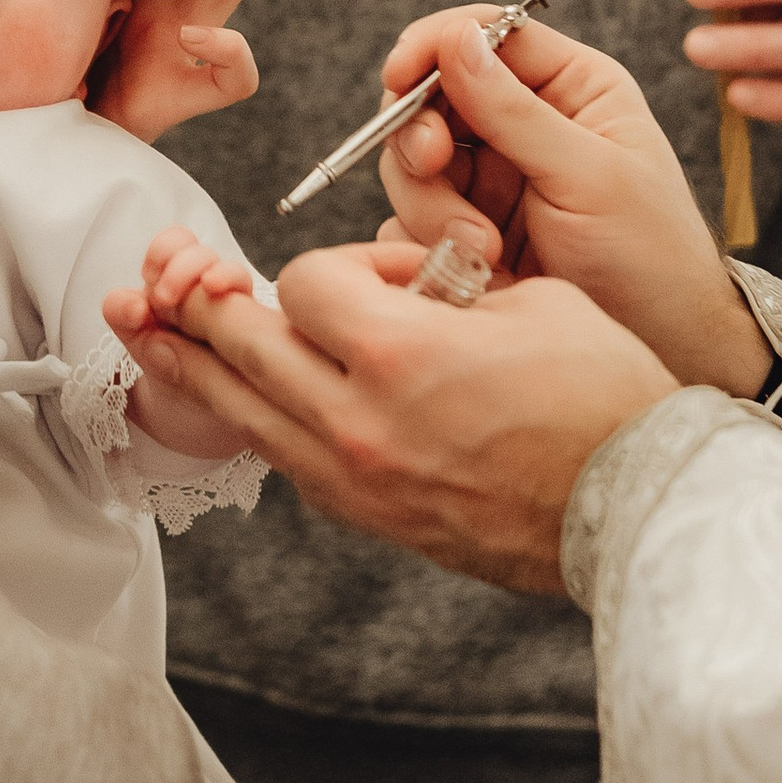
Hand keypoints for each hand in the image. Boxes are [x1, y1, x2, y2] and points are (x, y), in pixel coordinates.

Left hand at [102, 233, 672, 594]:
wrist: (642, 509)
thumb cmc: (606, 398)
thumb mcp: (531, 301)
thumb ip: (443, 284)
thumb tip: (396, 283)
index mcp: (402, 353)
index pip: (306, 283)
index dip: (339, 265)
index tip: (389, 277)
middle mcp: (361, 420)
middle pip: (244, 346)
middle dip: (201, 301)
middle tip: (158, 274)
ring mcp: (359, 479)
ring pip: (244, 411)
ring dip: (189, 364)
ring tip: (139, 329)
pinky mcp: (371, 517)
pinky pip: (285, 459)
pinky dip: (253, 420)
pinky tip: (231, 398)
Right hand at [376, 11, 767, 397]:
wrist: (662, 348)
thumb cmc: (650, 256)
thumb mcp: (588, 176)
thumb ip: (514, 110)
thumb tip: (455, 39)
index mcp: (571, 86)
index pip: (484, 34)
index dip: (433, 47)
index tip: (399, 78)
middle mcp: (527, 122)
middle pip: (433, 99)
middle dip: (424, 140)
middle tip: (435, 169)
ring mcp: (495, 178)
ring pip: (414, 164)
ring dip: (433, 206)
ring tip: (483, 251)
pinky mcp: (470, 229)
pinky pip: (413, 220)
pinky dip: (427, 244)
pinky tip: (476, 271)